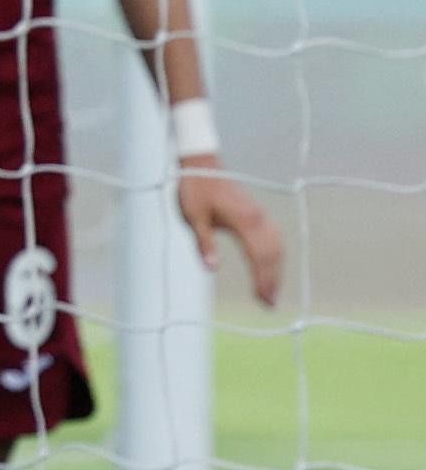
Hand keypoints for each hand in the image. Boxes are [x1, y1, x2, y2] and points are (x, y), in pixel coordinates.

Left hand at [178, 166, 286, 307]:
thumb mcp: (192, 218)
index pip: (258, 256)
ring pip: (276, 246)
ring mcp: (259, 214)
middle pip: (272, 254)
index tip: (261, 299)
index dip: (262, 280)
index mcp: (243, 221)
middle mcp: (257, 218)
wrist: (201, 164)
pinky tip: (271, 266)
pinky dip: (275, 254)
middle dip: (272, 280)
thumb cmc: (194, 190)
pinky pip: (273, 237)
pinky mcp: (256, 213)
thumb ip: (204, 243)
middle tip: (268, 304)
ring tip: (271, 291)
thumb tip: (212, 269)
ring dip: (276, 269)